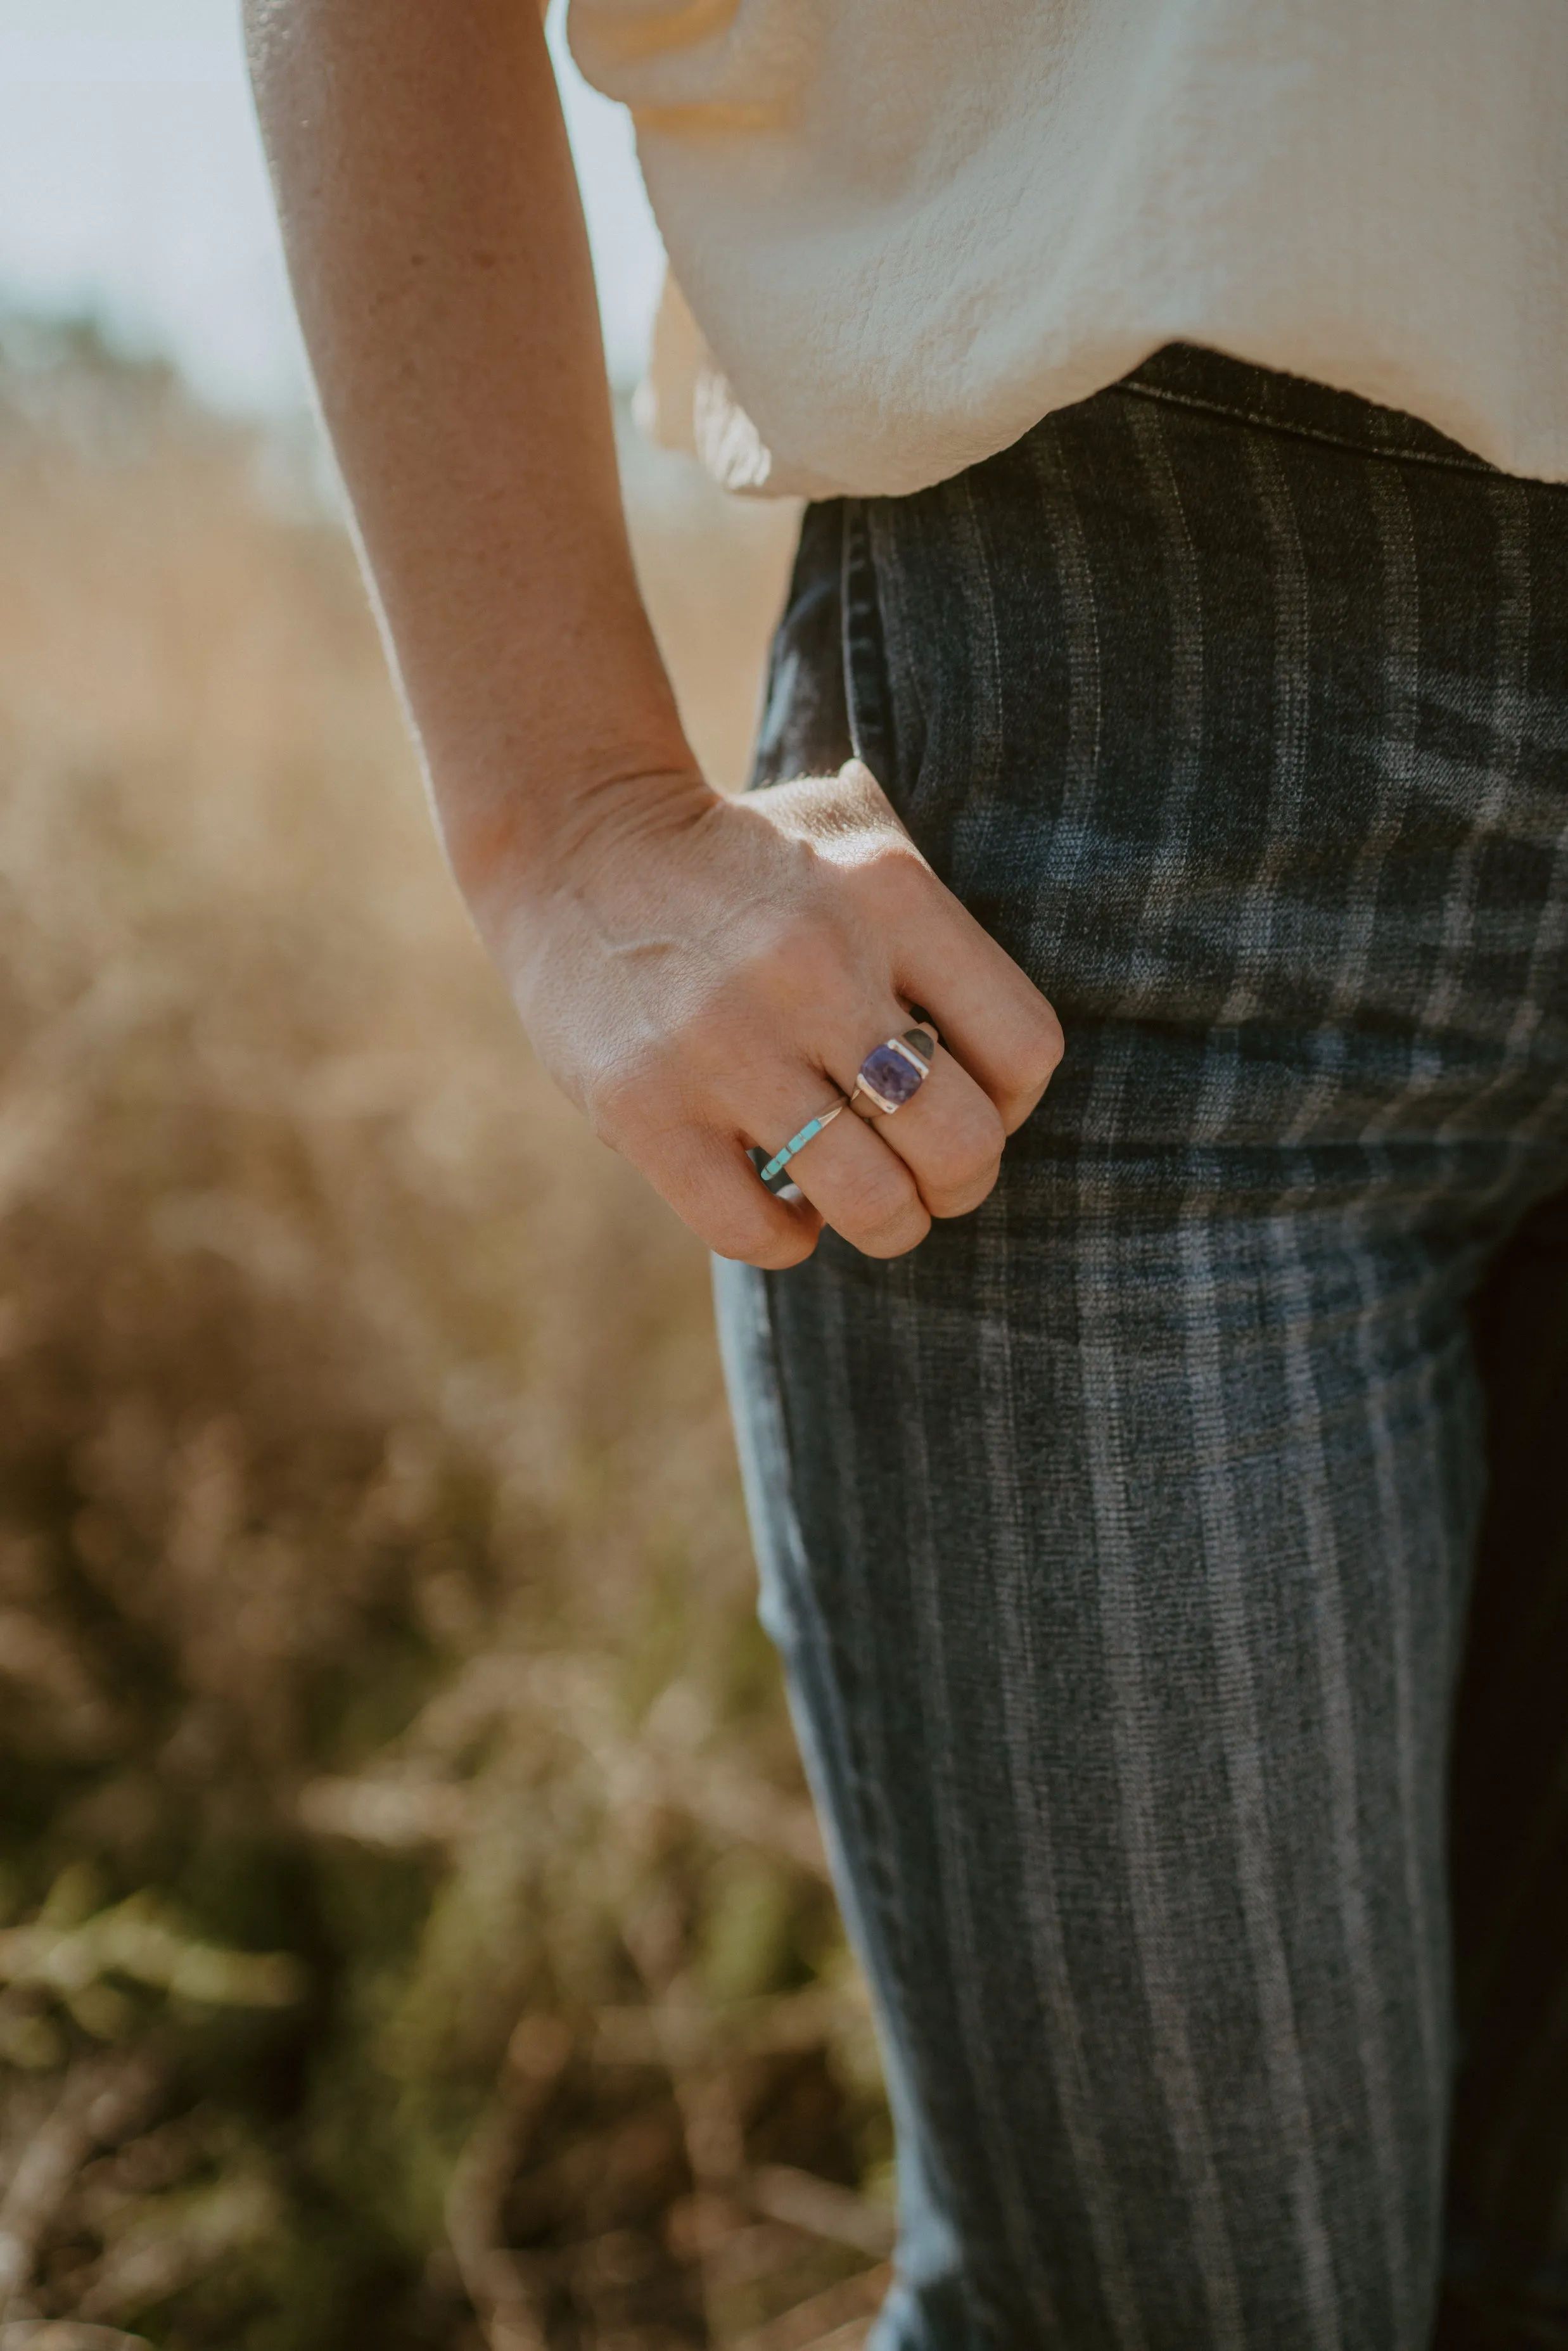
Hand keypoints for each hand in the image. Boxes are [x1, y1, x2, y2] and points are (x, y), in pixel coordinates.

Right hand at [483, 760, 1063, 1268]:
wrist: (577, 841)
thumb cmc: (749, 865)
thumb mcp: (859, 836)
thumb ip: (941, 930)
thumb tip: (1008, 1078)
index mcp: (889, 895)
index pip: (1026, 1050)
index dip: (1015, 1106)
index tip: (974, 1102)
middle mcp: (816, 964)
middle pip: (961, 1143)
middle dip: (959, 1184)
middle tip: (927, 1175)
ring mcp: (724, 1041)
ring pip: (871, 1202)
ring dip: (885, 1223)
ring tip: (859, 1197)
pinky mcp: (642, 1106)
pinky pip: (756, 1231)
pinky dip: (789, 1241)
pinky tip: (785, 1210)